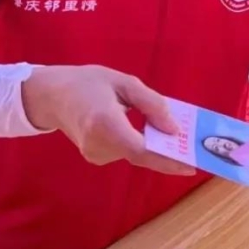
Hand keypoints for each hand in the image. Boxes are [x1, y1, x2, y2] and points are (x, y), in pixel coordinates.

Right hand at [21, 65, 194, 175]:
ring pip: (135, 153)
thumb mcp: (125, 83)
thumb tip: (174, 129)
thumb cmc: (89, 83)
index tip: (191, 166)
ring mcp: (94, 154)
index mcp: (104, 122)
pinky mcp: (95, 157)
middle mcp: (98, 144)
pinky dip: (142, 144)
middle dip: (169, 153)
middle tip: (195, 149)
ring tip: (178, 136)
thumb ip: (152, 104)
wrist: (53, 96)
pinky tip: (151, 132)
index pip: (140, 149)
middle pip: (141, 154)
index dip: (167, 159)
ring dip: (156, 146)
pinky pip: (126, 151)